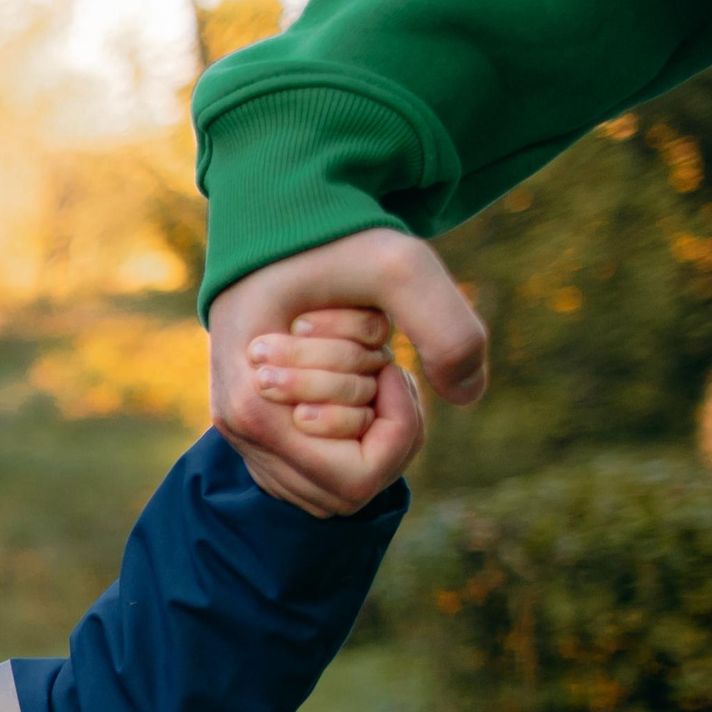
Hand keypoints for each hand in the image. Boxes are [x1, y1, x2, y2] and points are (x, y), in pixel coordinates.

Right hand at [210, 228, 483, 515]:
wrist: (274, 222)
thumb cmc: (332, 240)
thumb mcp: (402, 266)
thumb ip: (449, 328)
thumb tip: (471, 396)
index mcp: (257, 408)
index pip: (357, 477)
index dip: (397, 424)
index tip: (391, 360)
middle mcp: (240, 433)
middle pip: (349, 488)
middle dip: (382, 422)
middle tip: (377, 357)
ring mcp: (243, 439)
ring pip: (335, 488)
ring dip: (367, 432)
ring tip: (362, 370)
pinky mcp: (255, 435)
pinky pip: (319, 475)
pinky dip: (349, 436)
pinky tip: (349, 383)